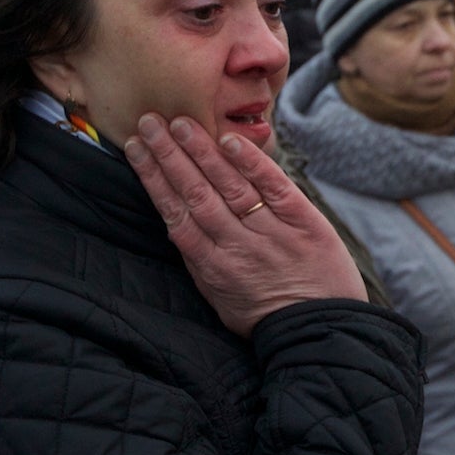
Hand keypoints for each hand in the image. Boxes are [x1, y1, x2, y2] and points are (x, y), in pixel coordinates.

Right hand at [125, 114, 366, 335]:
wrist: (320, 333)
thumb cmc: (267, 314)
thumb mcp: (220, 296)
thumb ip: (201, 258)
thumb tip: (177, 223)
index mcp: (210, 265)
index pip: (175, 213)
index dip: (153, 179)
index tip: (135, 149)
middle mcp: (237, 246)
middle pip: (196, 193)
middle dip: (169, 155)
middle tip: (150, 121)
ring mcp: (271, 234)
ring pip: (229, 186)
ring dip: (202, 151)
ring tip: (180, 122)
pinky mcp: (305, 224)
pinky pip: (275, 188)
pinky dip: (252, 163)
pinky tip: (230, 140)